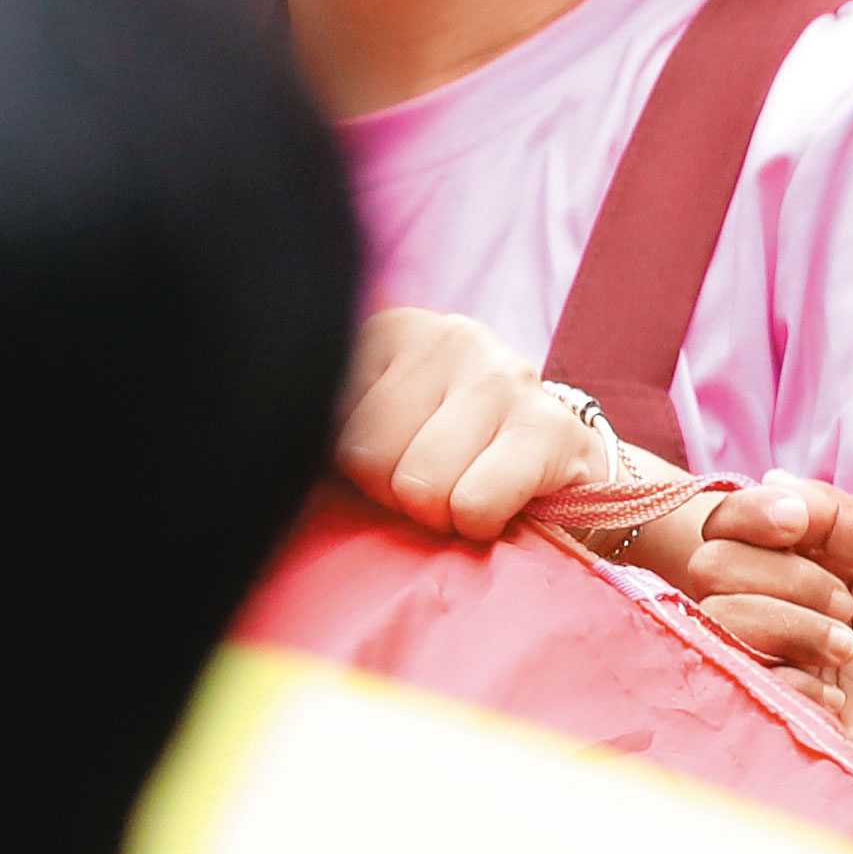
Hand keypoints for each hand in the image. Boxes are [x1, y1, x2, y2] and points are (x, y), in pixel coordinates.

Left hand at [343, 307, 624, 539]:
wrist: (565, 469)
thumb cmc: (453, 455)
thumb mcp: (381, 425)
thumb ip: (333, 426)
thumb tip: (287, 459)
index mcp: (391, 330)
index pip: (323, 420)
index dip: (353, 466)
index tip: (394, 460)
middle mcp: (448, 337)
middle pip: (368, 456)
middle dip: (395, 493)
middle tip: (432, 488)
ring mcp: (504, 375)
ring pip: (421, 485)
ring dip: (442, 513)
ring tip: (466, 493)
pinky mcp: (549, 427)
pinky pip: (474, 504)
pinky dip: (481, 524)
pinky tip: (499, 505)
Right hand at [692, 476, 852, 824]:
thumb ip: (839, 513)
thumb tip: (771, 481)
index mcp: (806, 563)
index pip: (730, 523)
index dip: (750, 514)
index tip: (797, 526)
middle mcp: (775, 607)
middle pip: (713, 563)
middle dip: (787, 576)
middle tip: (847, 606)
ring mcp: (768, 662)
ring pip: (722, 614)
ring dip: (794, 624)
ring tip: (849, 651)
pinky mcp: (769, 712)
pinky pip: (742, 675)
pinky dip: (798, 679)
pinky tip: (841, 701)